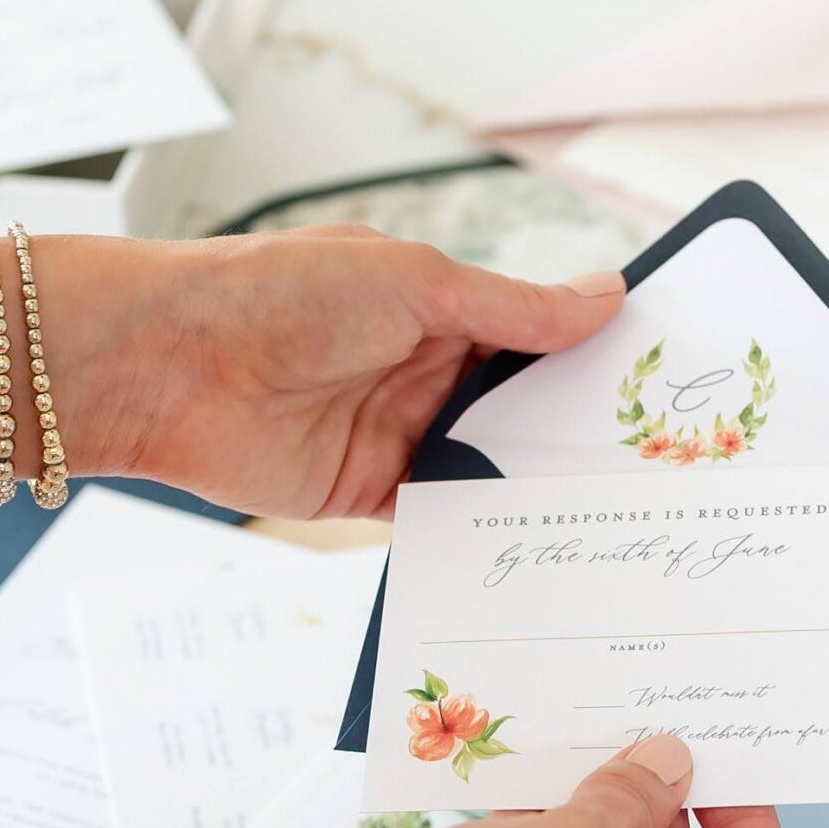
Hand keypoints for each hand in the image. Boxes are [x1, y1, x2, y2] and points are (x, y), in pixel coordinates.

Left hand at [63, 225, 625, 519]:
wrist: (166, 364)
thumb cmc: (277, 293)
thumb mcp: (415, 284)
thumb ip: (514, 309)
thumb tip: (606, 297)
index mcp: (438, 303)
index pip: (536, 332)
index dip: (593, 357)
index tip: (662, 382)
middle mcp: (423, 367)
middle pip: (520, 406)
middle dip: (575, 431)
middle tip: (659, 463)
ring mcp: (397, 431)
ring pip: (487, 464)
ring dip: (532, 483)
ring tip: (617, 512)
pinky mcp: (367, 491)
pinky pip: (439, 515)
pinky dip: (479, 527)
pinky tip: (536, 544)